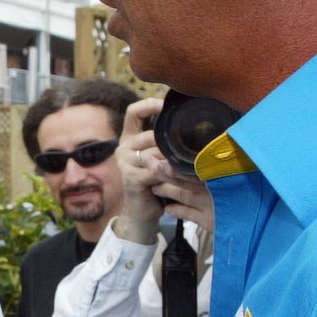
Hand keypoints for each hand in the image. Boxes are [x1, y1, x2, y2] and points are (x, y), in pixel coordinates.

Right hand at [112, 97, 213, 240]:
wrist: (141, 213)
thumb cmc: (155, 182)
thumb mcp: (158, 157)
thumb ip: (164, 141)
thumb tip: (190, 121)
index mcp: (129, 138)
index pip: (133, 112)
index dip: (149, 104)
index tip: (166, 104)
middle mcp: (123, 148)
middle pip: (150, 134)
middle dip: (171, 143)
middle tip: (193, 145)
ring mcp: (124, 163)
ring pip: (155, 152)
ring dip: (175, 159)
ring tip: (192, 162)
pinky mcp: (131, 178)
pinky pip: (156, 169)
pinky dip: (173, 172)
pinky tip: (185, 174)